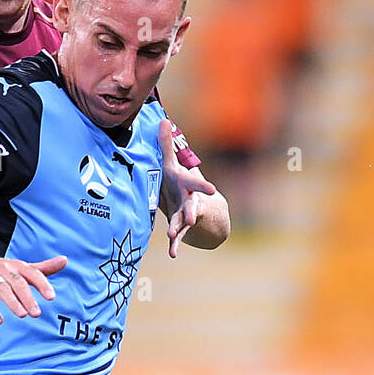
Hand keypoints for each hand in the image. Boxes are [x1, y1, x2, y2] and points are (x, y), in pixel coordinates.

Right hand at [0, 253, 67, 324]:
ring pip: (2, 289)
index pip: (33, 273)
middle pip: (18, 283)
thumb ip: (43, 268)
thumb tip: (65, 260)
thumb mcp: (22, 268)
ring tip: (23, 314)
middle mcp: (3, 269)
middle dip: (28, 298)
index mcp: (17, 265)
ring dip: (13, 302)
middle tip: (37, 313)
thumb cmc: (2, 270)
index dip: (42, 284)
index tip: (51, 297)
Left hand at [158, 118, 216, 258]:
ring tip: (172, 235)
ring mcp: (186, 215)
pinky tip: (173, 254)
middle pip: (192, 205)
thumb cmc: (178, 181)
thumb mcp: (171, 164)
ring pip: (183, 222)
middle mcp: (189, 200)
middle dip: (193, 210)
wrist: (193, 203)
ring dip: (178, 228)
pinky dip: (175, 245)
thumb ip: (165, 145)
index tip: (211, 190)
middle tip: (194, 217)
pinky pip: (177, 237)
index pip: (195, 183)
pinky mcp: (179, 227)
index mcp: (187, 184)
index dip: (202, 186)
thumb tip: (162, 120)